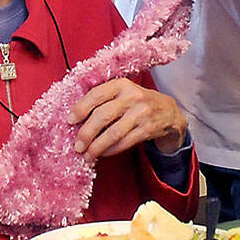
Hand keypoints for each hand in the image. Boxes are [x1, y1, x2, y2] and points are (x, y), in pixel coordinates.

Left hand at [67, 79, 186, 162]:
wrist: (169, 111)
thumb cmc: (137, 102)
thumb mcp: (123, 92)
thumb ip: (103, 99)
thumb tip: (75, 118)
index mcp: (121, 85)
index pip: (96, 94)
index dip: (80, 108)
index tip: (69, 120)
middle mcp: (132, 96)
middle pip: (103, 116)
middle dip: (86, 133)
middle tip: (77, 145)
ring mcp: (142, 113)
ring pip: (113, 133)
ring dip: (97, 147)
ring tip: (87, 155)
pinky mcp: (147, 129)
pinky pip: (124, 143)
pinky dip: (111, 150)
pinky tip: (103, 154)